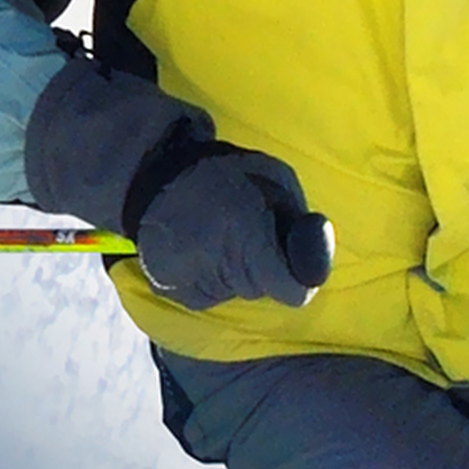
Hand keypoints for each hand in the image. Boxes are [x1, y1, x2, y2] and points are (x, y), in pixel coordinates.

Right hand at [129, 134, 331, 307]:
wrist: (154, 173)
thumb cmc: (225, 173)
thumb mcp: (276, 179)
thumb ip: (299, 220)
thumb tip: (314, 261)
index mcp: (247, 229)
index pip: (288, 291)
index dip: (298, 281)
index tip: (296, 268)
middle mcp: (216, 258)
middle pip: (261, 290)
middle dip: (265, 269)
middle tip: (248, 235)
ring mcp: (188, 277)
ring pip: (235, 292)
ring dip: (236, 272)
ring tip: (219, 236)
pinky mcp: (167, 287)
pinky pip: (208, 296)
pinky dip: (210, 278)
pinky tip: (199, 249)